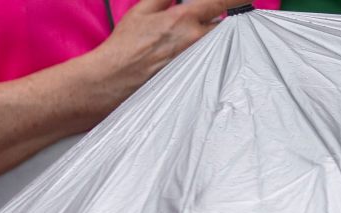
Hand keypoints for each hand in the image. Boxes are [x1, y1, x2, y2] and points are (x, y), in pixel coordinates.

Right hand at [82, 0, 242, 92]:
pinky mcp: (196, 78)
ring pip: (221, 45)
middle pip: (225, 26)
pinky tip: (198, 57)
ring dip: (216, 39)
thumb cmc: (126, 44)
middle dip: (221, 21)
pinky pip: (213, 63)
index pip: (222, 2)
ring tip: (194, 40)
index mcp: (184, 19)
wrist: (115, 78)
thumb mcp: (143, 9)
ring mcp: (198, 62)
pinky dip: (212, 56)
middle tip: (207, 23)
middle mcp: (196, 41)